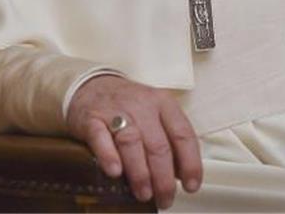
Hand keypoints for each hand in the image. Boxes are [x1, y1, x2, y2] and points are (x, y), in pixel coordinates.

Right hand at [66, 75, 201, 208]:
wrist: (92, 85)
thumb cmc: (129, 106)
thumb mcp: (155, 114)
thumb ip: (169, 140)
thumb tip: (180, 174)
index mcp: (164, 104)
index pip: (183, 134)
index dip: (190, 163)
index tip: (192, 185)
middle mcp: (143, 106)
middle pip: (158, 145)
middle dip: (164, 177)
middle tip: (165, 198)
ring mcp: (116, 111)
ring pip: (132, 143)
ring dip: (140, 172)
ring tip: (144, 194)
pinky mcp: (92, 119)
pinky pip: (101, 137)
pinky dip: (109, 156)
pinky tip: (115, 172)